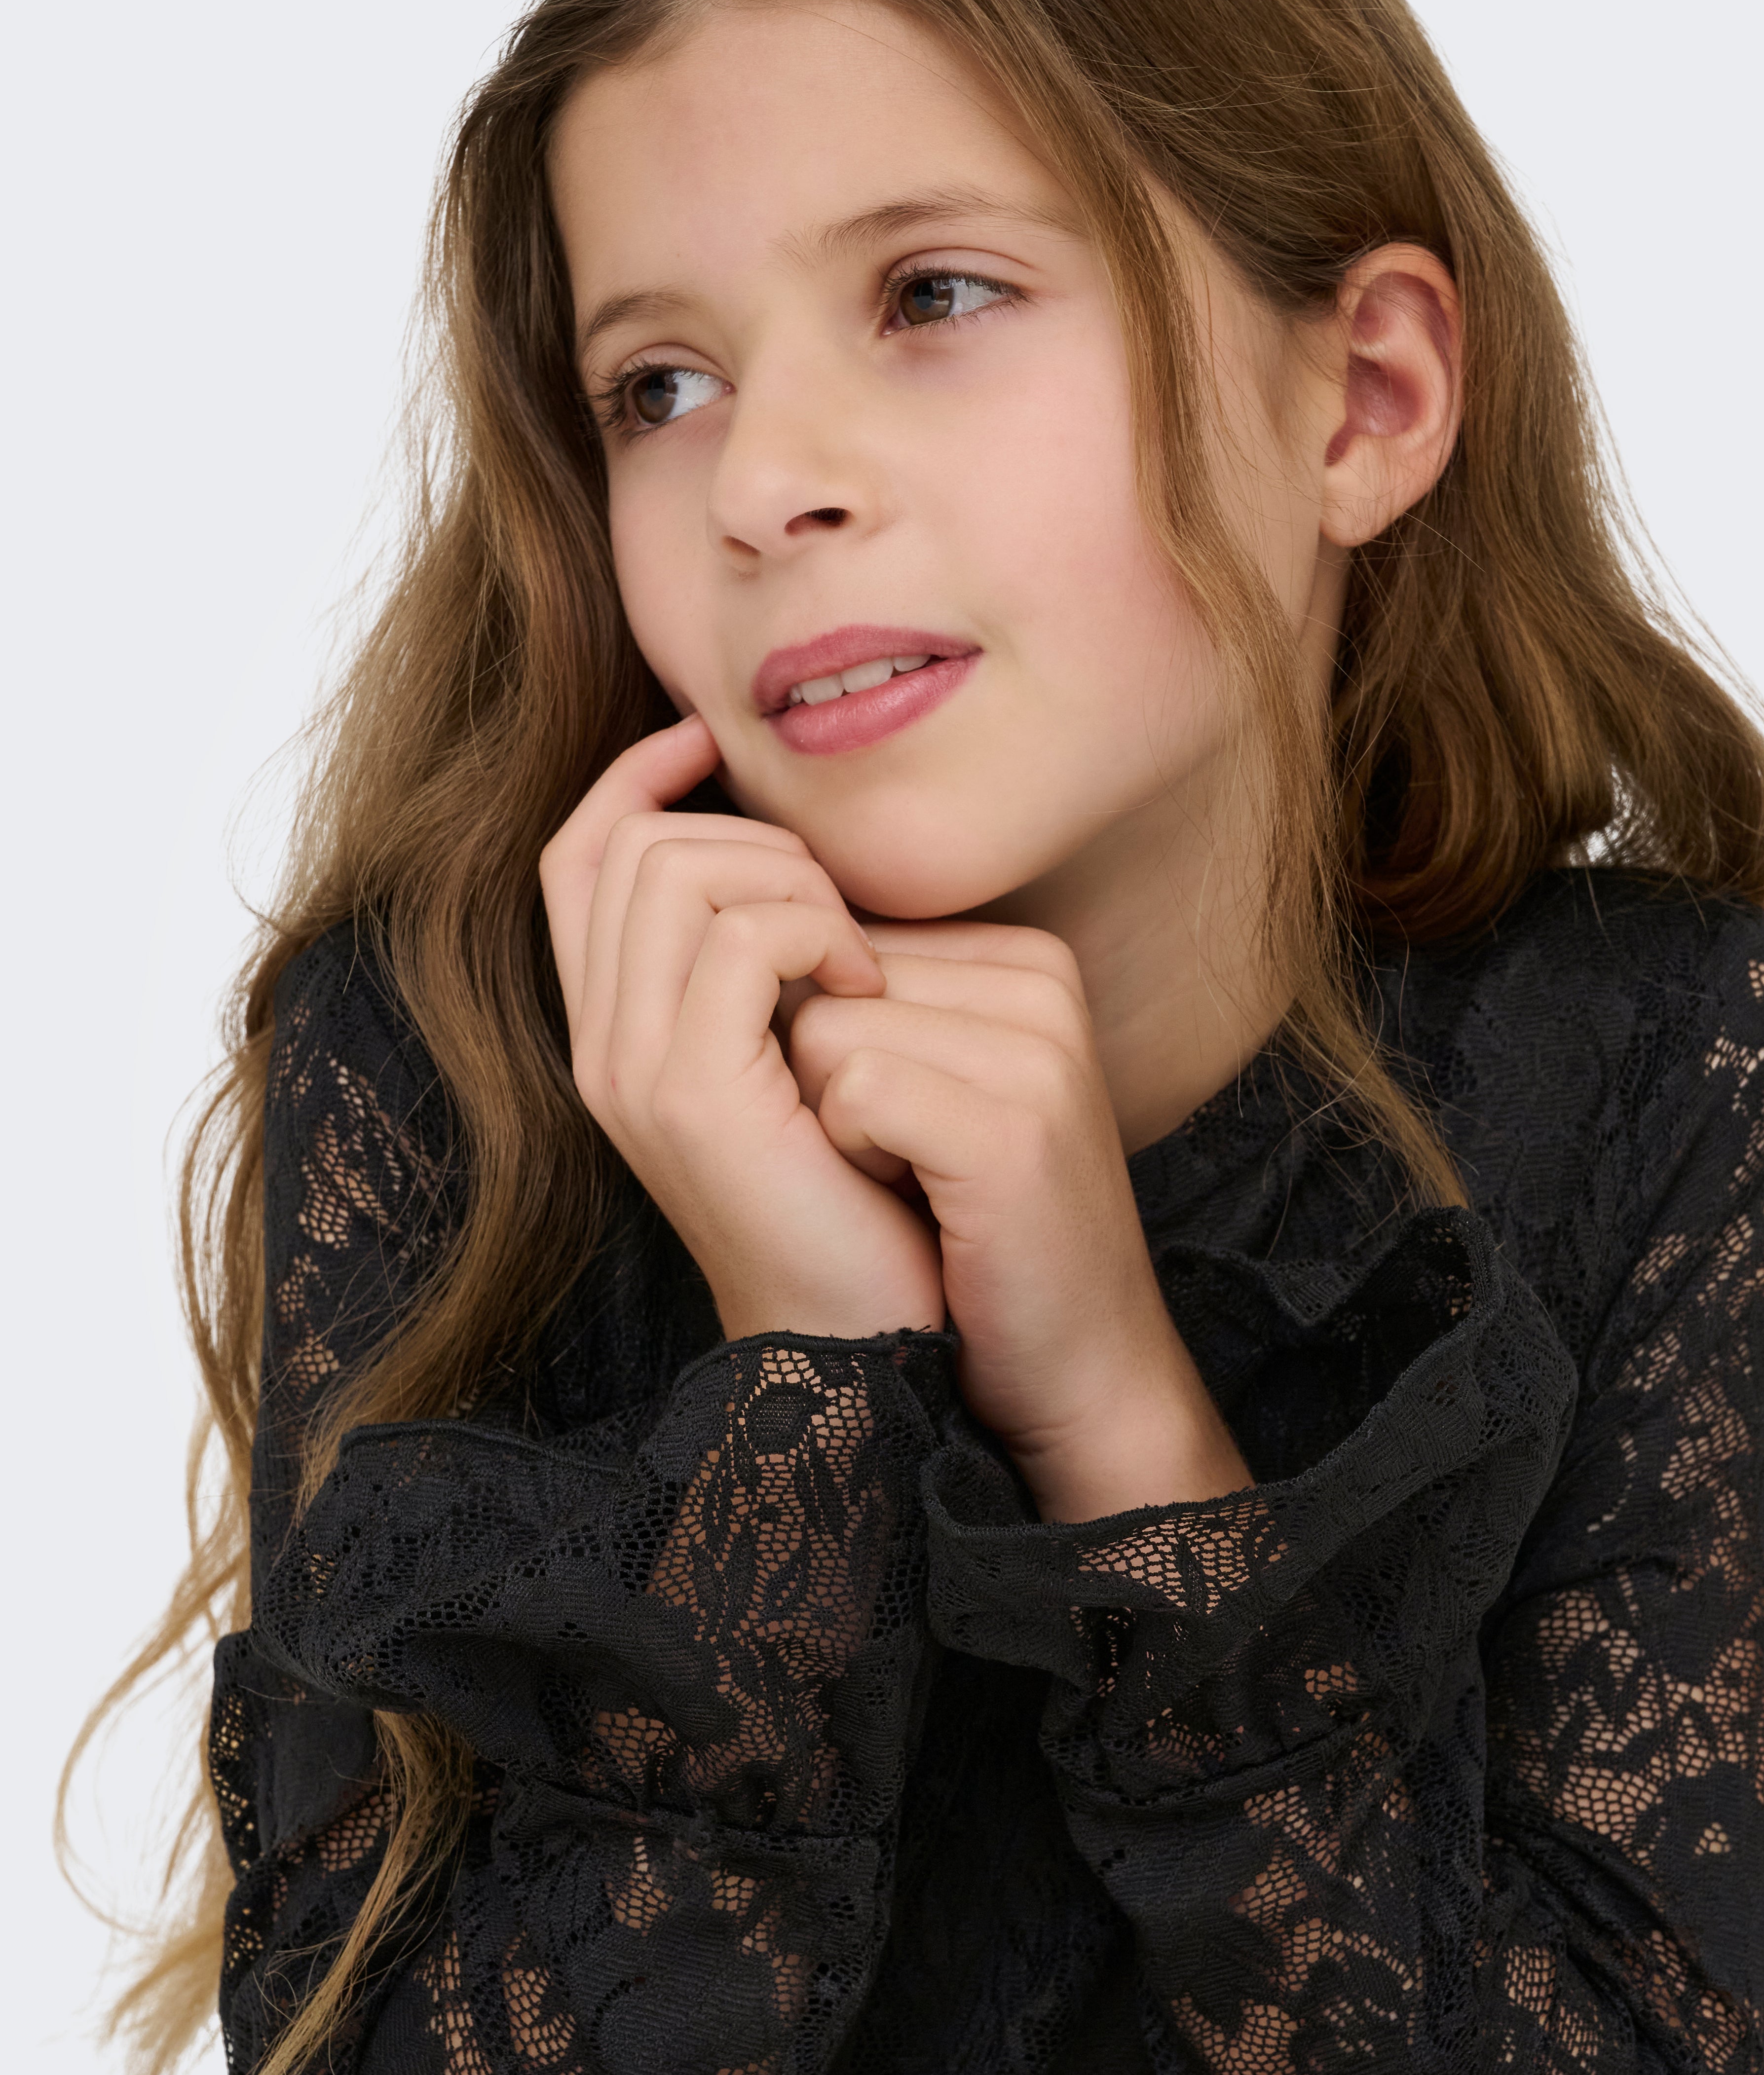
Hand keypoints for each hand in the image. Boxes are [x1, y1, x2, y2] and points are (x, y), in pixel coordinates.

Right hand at [539, 718, 944, 1340]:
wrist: (871, 1329)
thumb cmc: (861, 1193)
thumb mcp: (801, 1054)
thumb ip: (767, 966)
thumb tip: (793, 850)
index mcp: (617, 1035)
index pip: (581, 857)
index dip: (636, 779)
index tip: (712, 745)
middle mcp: (601, 1050)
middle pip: (630, 844)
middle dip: (749, 838)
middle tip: (840, 913)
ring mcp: (633, 1073)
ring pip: (675, 869)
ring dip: (789, 881)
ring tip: (858, 955)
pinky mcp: (691, 1096)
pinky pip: (739, 936)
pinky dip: (818, 932)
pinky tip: (867, 988)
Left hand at [787, 921, 1251, 1519]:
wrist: (1074, 1364)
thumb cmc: (975, 1231)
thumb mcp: (932, 1080)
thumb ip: (873, 997)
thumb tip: (742, 933)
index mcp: (1024, 961)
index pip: (840, 942)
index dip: (832, 1053)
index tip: (911, 1126)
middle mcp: (1042, 983)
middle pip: (823, 981)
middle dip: (824, 1083)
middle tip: (911, 1166)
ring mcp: (1037, 1049)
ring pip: (822, 1030)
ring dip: (834, 1125)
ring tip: (918, 1185)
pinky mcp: (1016, 1126)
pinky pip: (853, 1091)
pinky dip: (856, 1160)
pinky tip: (920, 1207)